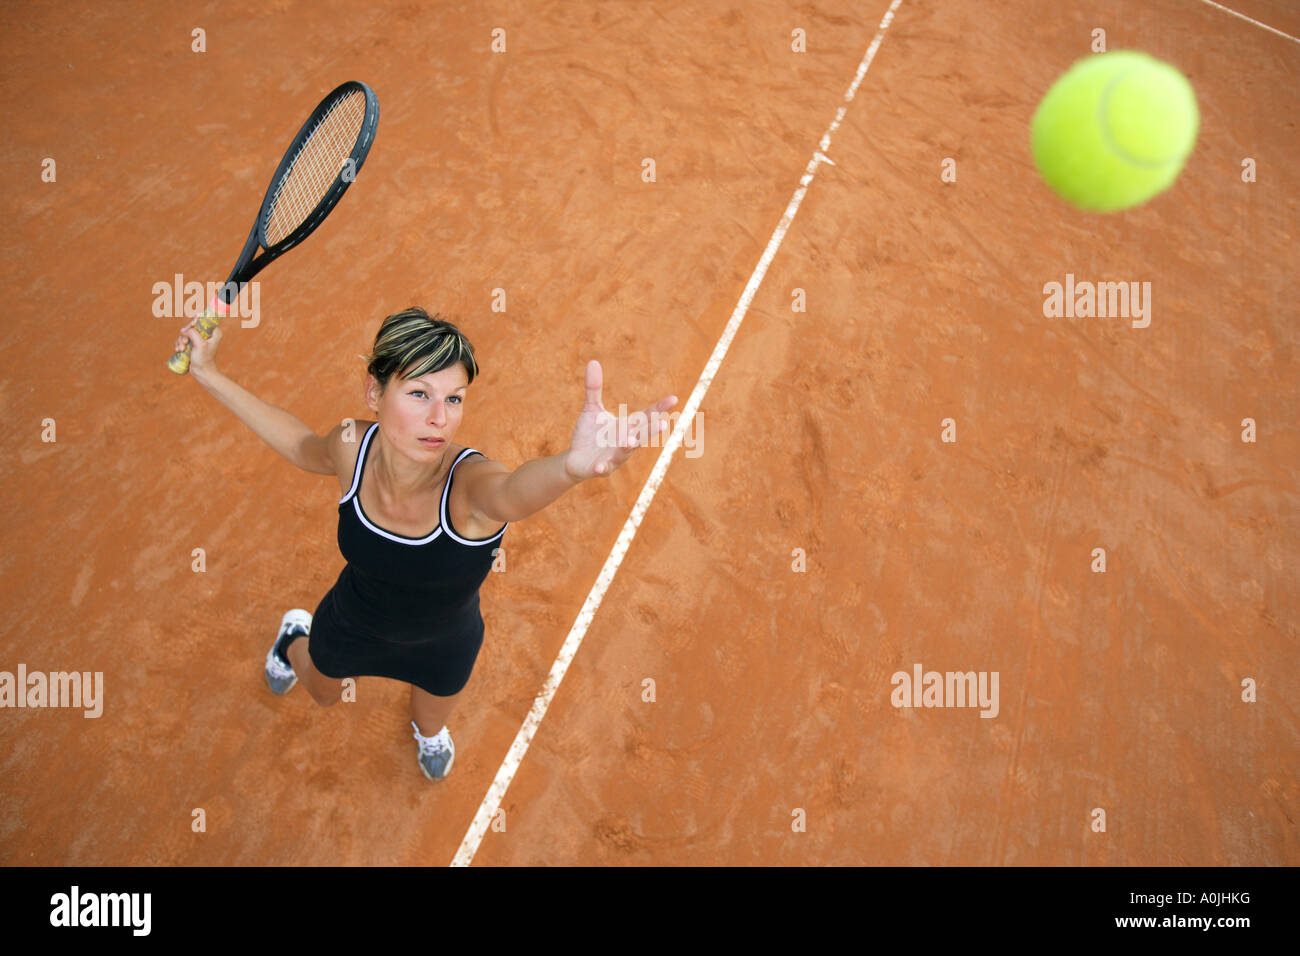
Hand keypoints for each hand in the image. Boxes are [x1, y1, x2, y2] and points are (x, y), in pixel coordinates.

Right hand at [174, 316, 221, 378]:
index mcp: (214, 332)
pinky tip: (179, 350)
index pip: (202, 320)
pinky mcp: (193, 344)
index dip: (194, 322)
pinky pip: (183, 339)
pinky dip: (179, 344)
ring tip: (182, 349)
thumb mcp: (200, 345)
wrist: (202, 372)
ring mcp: (199, 339)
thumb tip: (184, 330)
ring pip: (185, 333)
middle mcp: (207, 334)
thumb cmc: (204, 359)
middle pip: (191, 326)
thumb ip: (193, 334)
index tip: (191, 327)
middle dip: (185, 334)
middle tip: (185, 342)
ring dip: (181, 340)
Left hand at [564, 360, 676, 480]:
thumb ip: (594, 388)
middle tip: (663, 423)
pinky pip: (603, 469)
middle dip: (651, 430)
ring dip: (628, 447)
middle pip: (642, 435)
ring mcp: (615, 457)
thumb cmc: (589, 434)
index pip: (647, 416)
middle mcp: (626, 442)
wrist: (575, 459)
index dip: (660, 408)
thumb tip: (593, 361)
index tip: (674, 398)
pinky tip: (599, 467)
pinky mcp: (601, 469)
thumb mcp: (592, 409)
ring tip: (629, 441)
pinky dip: (602, 468)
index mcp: (628, 427)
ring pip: (625, 453)